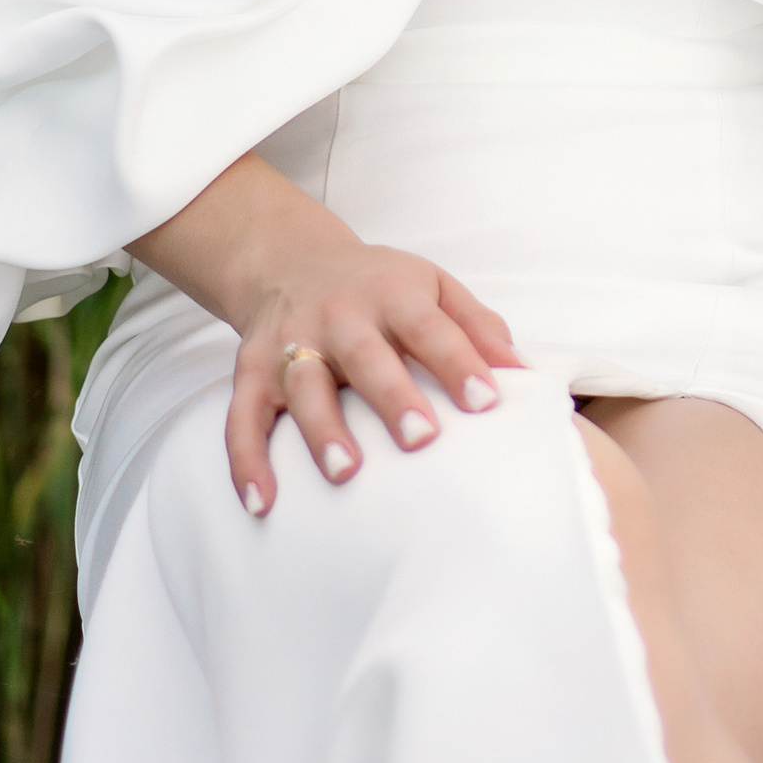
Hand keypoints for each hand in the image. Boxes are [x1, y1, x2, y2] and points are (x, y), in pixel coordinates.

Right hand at [222, 231, 520, 517]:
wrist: (291, 260)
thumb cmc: (378, 285)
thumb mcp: (432, 285)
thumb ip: (476, 324)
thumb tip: (520, 371)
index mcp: (391, 293)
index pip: (430, 327)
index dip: (459, 362)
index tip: (488, 401)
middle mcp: (338, 314)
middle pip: (366, 355)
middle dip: (392, 396)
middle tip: (421, 439)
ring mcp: (290, 342)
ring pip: (303, 386)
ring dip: (322, 430)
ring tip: (346, 473)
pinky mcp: (250, 371)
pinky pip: (242, 418)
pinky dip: (247, 460)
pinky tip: (261, 502)